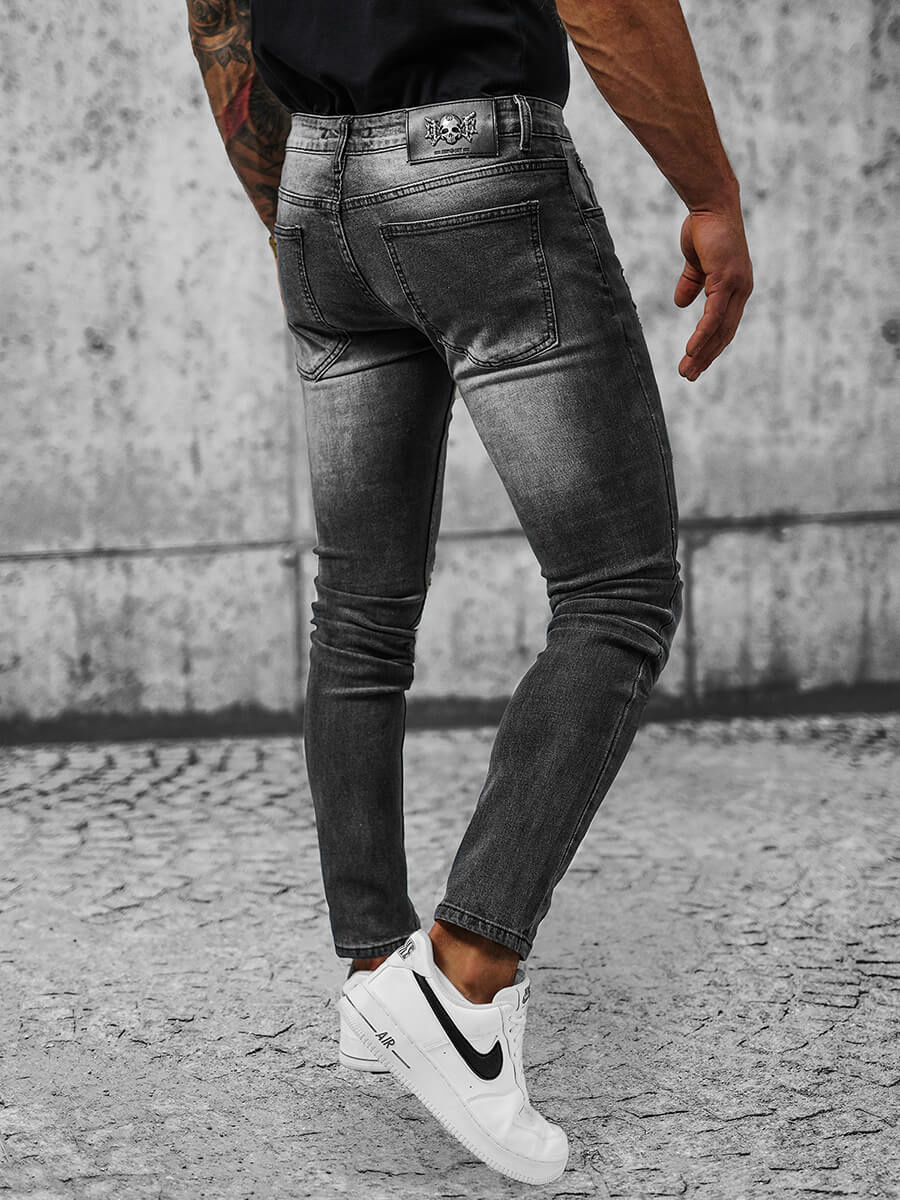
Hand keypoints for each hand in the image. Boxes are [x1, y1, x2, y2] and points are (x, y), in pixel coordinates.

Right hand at [674, 203, 752, 381]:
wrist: (710, 206)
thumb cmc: (704, 230)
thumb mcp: (695, 263)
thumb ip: (691, 284)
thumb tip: (681, 304)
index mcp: (736, 288)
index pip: (724, 325)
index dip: (710, 346)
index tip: (694, 362)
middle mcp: (741, 290)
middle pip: (724, 334)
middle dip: (706, 357)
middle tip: (689, 376)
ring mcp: (737, 286)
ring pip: (719, 330)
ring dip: (702, 353)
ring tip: (687, 371)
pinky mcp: (727, 280)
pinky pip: (713, 316)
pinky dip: (703, 336)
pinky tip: (691, 351)